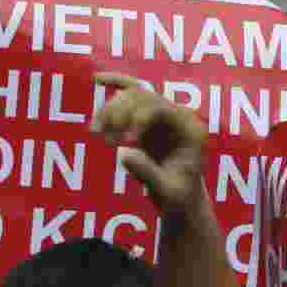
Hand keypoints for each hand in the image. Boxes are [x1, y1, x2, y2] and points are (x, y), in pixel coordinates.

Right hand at [91, 72, 207, 214]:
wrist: (181, 203)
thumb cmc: (179, 200)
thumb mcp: (167, 193)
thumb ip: (148, 174)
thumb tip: (123, 154)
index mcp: (190, 130)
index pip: (162, 109)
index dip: (139, 118)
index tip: (125, 142)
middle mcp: (178, 117)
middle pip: (144, 98)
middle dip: (121, 114)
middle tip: (107, 141)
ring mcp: (163, 116)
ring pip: (132, 96)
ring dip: (110, 111)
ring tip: (97, 134)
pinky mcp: (147, 121)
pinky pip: (129, 98)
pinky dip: (113, 92)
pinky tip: (96, 83)